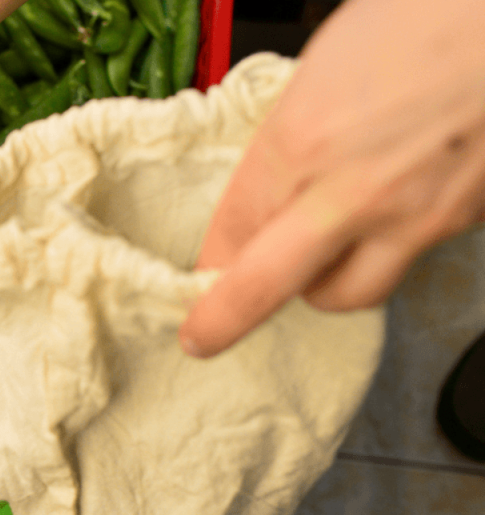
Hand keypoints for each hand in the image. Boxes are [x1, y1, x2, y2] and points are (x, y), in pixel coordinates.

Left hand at [179, 0, 484, 357]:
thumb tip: (271, 176)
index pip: (232, 228)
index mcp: (302, 141)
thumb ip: (293, 133)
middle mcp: (351, 193)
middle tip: (203, 336)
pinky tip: (384, 218)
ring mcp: (411, 216)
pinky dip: (383, 253)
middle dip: (224, 320)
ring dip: (321, 286)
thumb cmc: (430, 14)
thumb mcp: (328, 63)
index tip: (200, 275)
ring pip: (346, 294)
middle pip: (265, 287)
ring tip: (318, 260)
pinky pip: (404, 261)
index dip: (211, 258)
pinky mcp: (459, 223)